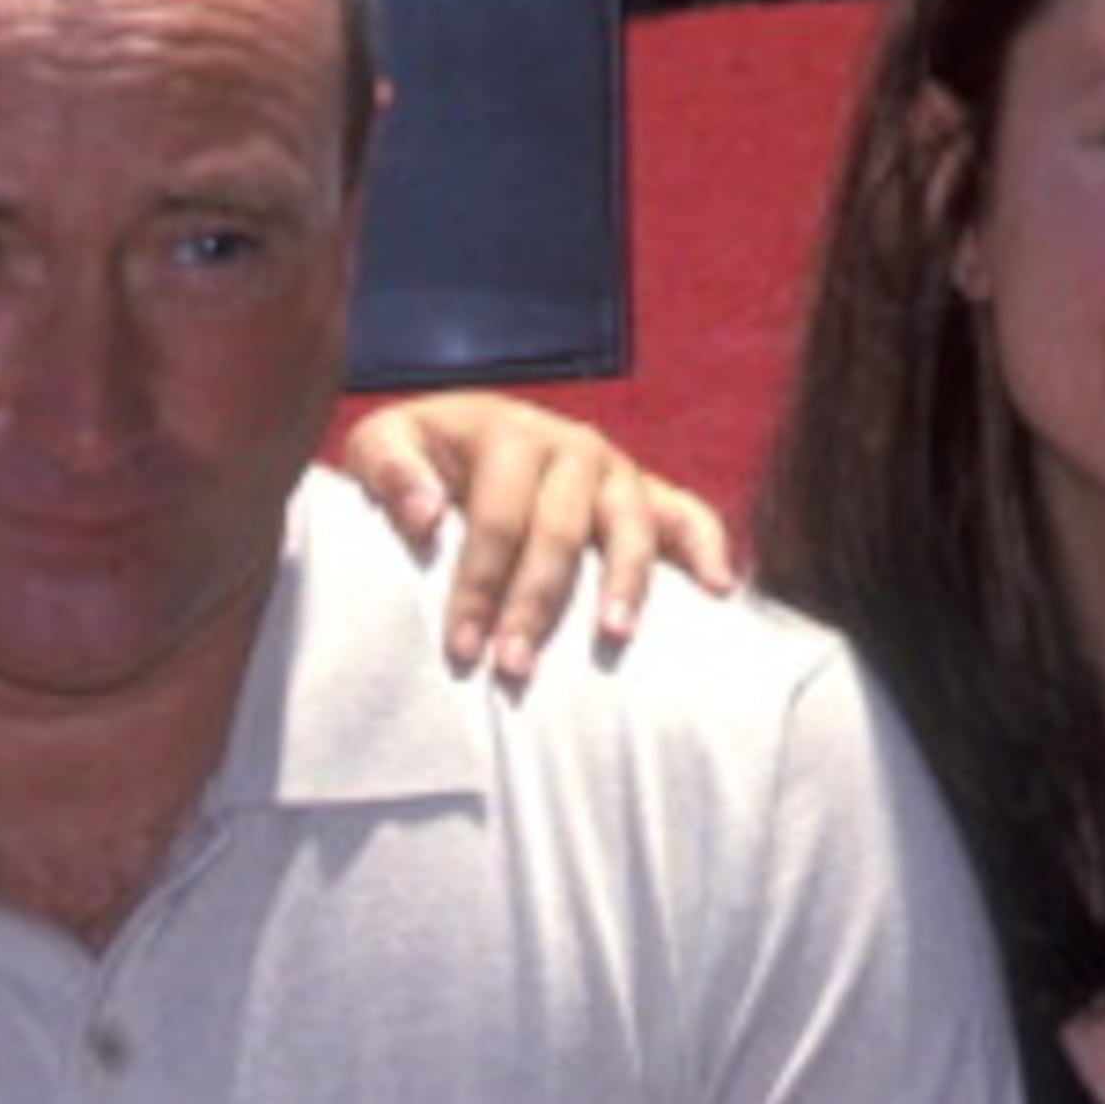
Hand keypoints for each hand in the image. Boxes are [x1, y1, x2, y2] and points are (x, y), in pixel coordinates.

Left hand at [333, 394, 732, 684]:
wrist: (461, 436)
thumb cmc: (418, 457)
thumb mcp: (384, 445)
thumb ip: (390, 471)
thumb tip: (424, 517)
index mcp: (509, 433)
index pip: (498, 516)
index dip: (478, 583)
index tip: (462, 649)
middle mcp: (571, 447)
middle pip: (561, 531)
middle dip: (536, 605)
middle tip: (514, 670)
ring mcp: (614, 471)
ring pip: (629, 525)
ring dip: (625, 584)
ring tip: (613, 638)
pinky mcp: (645, 494)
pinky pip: (688, 515)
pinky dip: (708, 547)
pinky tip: (720, 590)